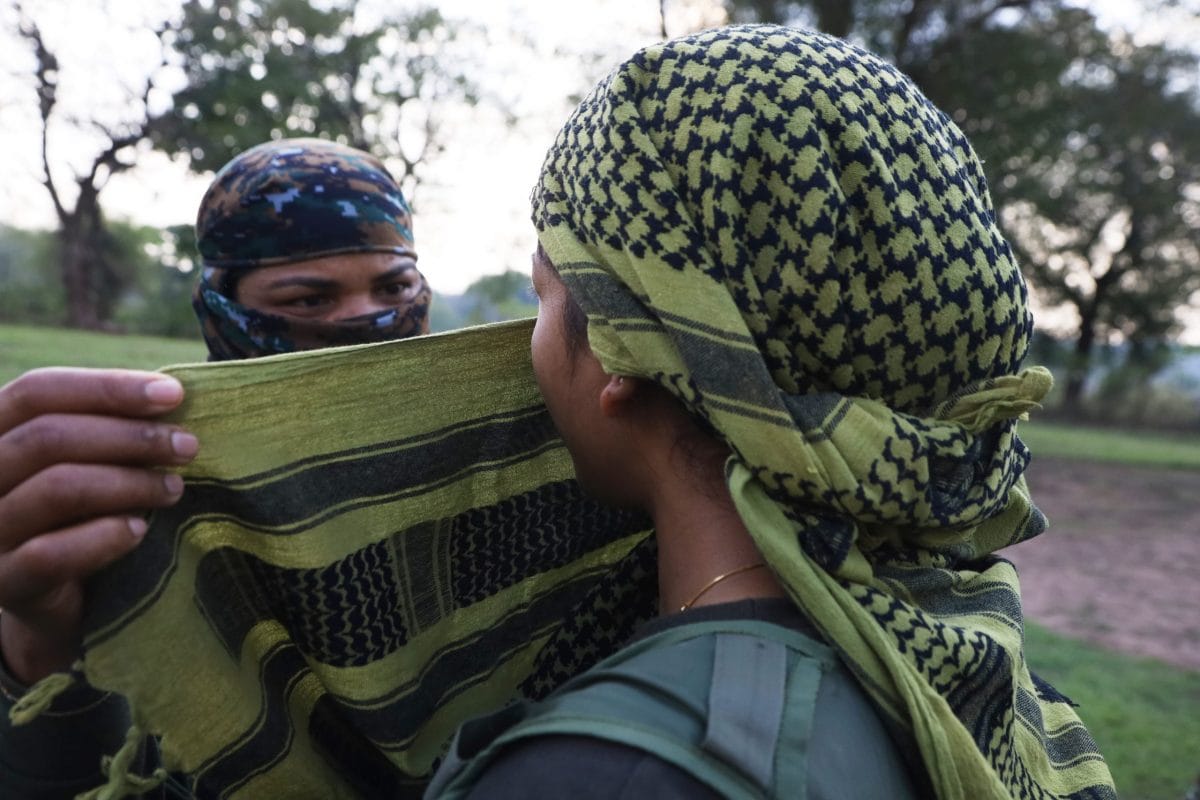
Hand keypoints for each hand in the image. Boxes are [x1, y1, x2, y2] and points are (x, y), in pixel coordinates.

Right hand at [0, 368, 196, 684]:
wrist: (55, 603)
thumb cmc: (78, 514)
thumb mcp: (87, 461)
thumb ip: (110, 427)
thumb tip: (171, 394)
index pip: (37, 391)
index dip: (107, 387)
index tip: (173, 394)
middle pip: (48, 437)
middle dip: (130, 437)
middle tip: (187, 446)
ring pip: (55, 489)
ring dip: (128, 483)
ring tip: (174, 488)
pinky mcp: (4, 583)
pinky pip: (49, 554)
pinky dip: (103, 537)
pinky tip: (140, 530)